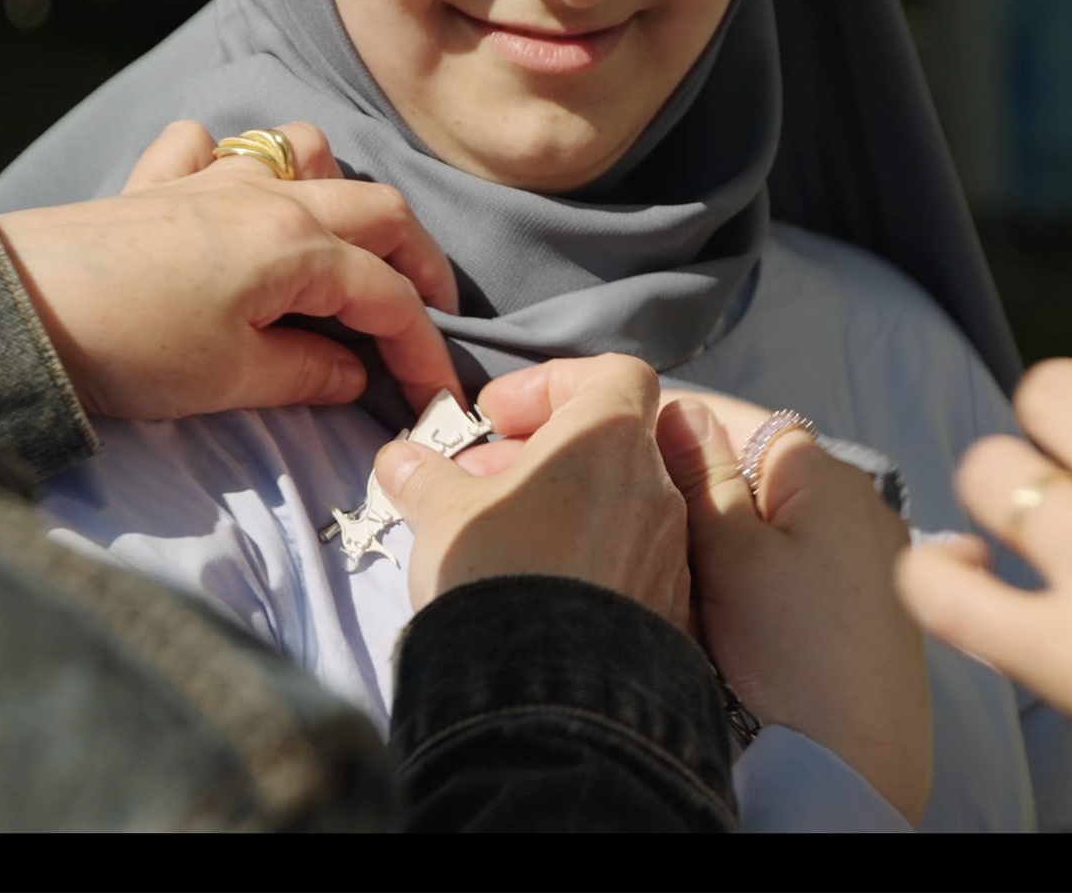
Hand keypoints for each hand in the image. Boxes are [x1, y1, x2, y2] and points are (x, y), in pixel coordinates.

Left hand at [0, 121, 459, 418]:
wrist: (14, 311)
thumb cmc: (131, 348)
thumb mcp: (233, 380)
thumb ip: (309, 375)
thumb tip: (351, 374)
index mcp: (299, 247)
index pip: (390, 296)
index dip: (424, 347)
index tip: (438, 394)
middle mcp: (269, 198)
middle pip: (377, 210)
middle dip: (417, 262)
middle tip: (427, 312)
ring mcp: (211, 181)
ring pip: (304, 152)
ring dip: (337, 190)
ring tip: (337, 244)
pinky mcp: (154, 184)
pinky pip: (209, 145)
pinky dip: (232, 162)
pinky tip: (225, 197)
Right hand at [373, 355, 689, 628]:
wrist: (548, 695)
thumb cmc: (499, 573)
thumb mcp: (442, 513)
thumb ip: (424, 476)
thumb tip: (400, 460)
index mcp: (612, 436)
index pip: (610, 375)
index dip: (551, 385)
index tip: (496, 418)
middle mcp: (656, 485)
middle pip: (608, 441)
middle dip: (542, 451)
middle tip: (479, 480)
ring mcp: (670, 549)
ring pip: (620, 502)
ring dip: (564, 504)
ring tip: (502, 535)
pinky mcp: (669, 605)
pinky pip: (630, 558)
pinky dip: (589, 554)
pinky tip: (540, 584)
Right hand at [656, 392, 931, 825]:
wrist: (857, 764)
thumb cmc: (796, 657)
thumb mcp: (731, 555)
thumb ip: (702, 475)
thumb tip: (679, 408)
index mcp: (829, 474)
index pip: (739, 418)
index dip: (674, 424)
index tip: (619, 441)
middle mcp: (858, 505)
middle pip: (754, 470)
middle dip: (694, 487)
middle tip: (636, 515)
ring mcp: (866, 557)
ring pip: (769, 521)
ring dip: (721, 535)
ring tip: (675, 567)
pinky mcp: (863, 607)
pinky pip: (793, 565)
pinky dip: (753, 573)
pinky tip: (722, 605)